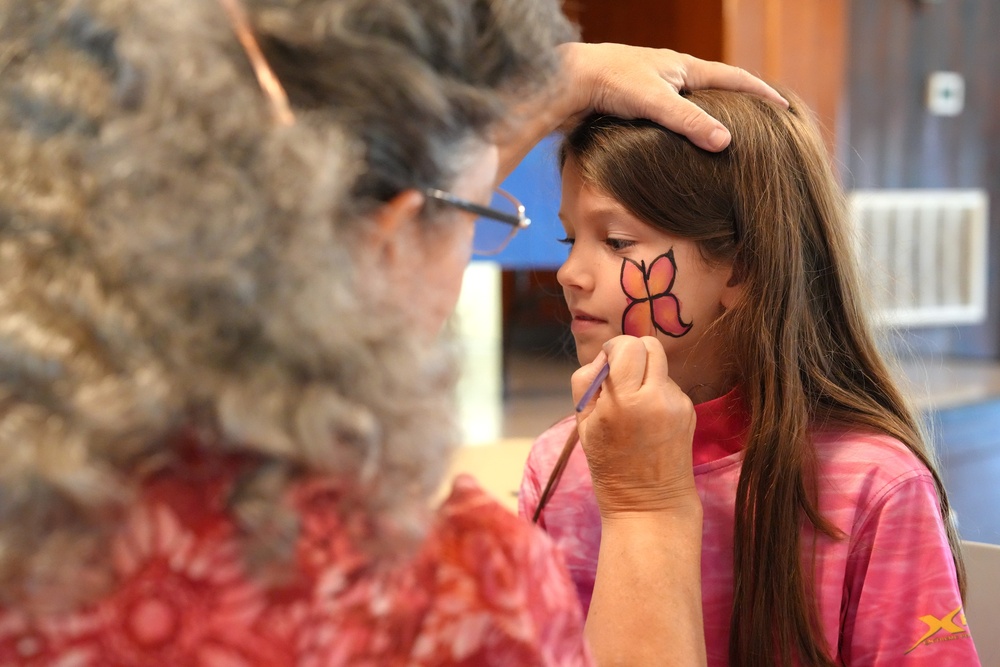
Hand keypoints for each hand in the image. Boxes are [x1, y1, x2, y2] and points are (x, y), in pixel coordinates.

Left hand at [558, 42, 787, 150]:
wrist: (567, 82)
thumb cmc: (610, 81)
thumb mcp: (656, 101)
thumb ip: (690, 122)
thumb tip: (726, 143)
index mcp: (684, 68)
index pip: (735, 79)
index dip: (761, 94)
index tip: (785, 107)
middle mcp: (672, 76)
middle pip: (715, 92)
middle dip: (738, 108)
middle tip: (761, 128)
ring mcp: (653, 91)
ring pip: (689, 109)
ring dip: (707, 123)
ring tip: (724, 146)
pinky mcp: (634, 107)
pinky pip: (667, 121)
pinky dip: (681, 135)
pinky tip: (682, 153)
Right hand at [573, 335, 697, 517]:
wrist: (649, 504)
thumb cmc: (609, 465)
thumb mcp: (583, 423)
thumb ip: (588, 381)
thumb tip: (606, 357)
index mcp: (625, 400)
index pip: (627, 345)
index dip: (613, 349)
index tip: (607, 364)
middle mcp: (656, 398)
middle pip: (650, 345)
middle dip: (632, 353)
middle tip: (621, 376)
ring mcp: (677, 404)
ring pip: (660, 365)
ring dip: (645, 373)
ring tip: (634, 405)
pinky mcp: (689, 411)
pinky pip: (669, 386)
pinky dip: (656, 392)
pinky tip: (649, 419)